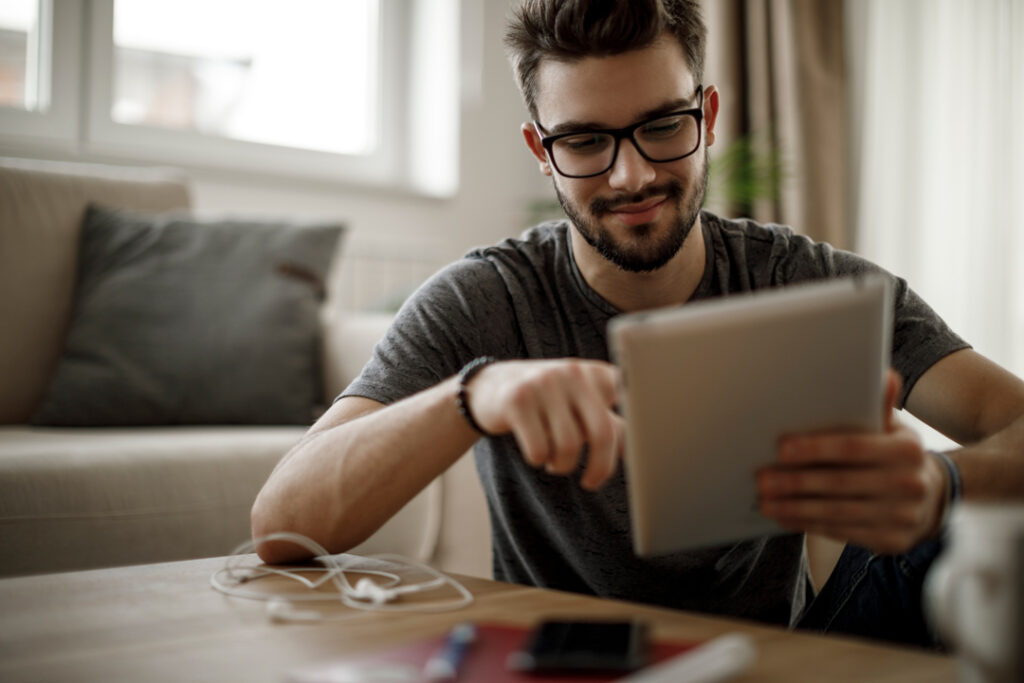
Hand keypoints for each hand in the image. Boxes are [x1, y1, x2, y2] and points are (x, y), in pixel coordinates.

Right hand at [465, 359, 623, 489]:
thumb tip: (635, 452)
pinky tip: (535, 453)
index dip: (627, 440)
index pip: (626, 406)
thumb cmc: (544, 402)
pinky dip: (538, 460)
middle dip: (600, 467)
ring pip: (569, 446)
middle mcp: (572, 372)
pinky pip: (539, 449)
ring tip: (553, 461)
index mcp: (594, 373)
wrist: (488, 387)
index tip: (628, 458)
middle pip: (602, 433)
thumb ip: (606, 422)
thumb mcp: (577, 403)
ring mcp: (544, 384)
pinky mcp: (517, 400)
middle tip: (591, 482)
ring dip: (562, 465)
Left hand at [756, 370, 947, 554]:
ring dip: (795, 507)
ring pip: (838, 512)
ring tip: (765, 502)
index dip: (816, 448)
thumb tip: (885, 375)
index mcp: (908, 450)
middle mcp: (910, 484)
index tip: (781, 449)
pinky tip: (785, 516)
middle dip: (796, 482)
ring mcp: (903, 516)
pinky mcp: (892, 541)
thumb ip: (880, 407)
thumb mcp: (892, 429)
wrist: (931, 498)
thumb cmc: (895, 455)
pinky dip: (809, 524)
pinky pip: (843, 532)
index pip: (854, 447)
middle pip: (840, 483)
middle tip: (762, 480)